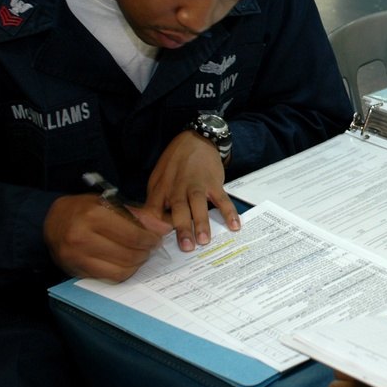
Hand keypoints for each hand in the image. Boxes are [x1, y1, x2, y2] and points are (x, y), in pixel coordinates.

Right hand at [44, 192, 172, 280]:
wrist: (49, 222)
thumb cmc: (82, 209)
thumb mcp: (109, 203)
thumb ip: (138, 215)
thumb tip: (163, 228)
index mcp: (93, 216)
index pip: (133, 235)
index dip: (150, 239)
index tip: (157, 239)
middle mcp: (83, 237)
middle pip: (129, 254)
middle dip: (146, 252)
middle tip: (150, 247)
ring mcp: (78, 257)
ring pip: (121, 269)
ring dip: (137, 264)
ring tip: (140, 254)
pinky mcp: (76, 271)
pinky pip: (109, 277)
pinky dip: (124, 272)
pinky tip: (127, 263)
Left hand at [145, 130, 241, 252]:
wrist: (195, 139)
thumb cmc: (175, 163)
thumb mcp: (158, 178)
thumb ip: (155, 200)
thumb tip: (152, 225)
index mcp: (162, 188)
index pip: (155, 209)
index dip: (155, 225)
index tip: (157, 242)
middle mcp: (178, 187)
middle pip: (178, 208)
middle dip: (182, 228)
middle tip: (186, 247)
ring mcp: (197, 184)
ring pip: (198, 204)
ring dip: (202, 221)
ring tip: (205, 240)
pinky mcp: (214, 182)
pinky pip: (222, 198)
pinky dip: (229, 212)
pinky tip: (234, 225)